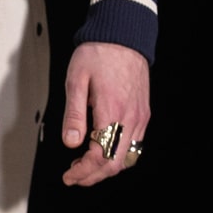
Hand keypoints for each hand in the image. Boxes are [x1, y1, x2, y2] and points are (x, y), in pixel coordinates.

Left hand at [58, 41, 150, 189]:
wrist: (123, 35)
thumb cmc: (98, 53)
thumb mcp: (76, 80)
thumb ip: (73, 114)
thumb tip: (70, 142)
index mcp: (112, 111)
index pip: (100, 156)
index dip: (83, 172)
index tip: (69, 176)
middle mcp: (130, 118)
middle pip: (115, 164)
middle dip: (93, 176)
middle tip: (74, 176)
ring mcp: (140, 116)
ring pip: (127, 158)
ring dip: (106, 168)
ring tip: (86, 166)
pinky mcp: (144, 113)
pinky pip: (135, 144)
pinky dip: (119, 156)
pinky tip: (104, 151)